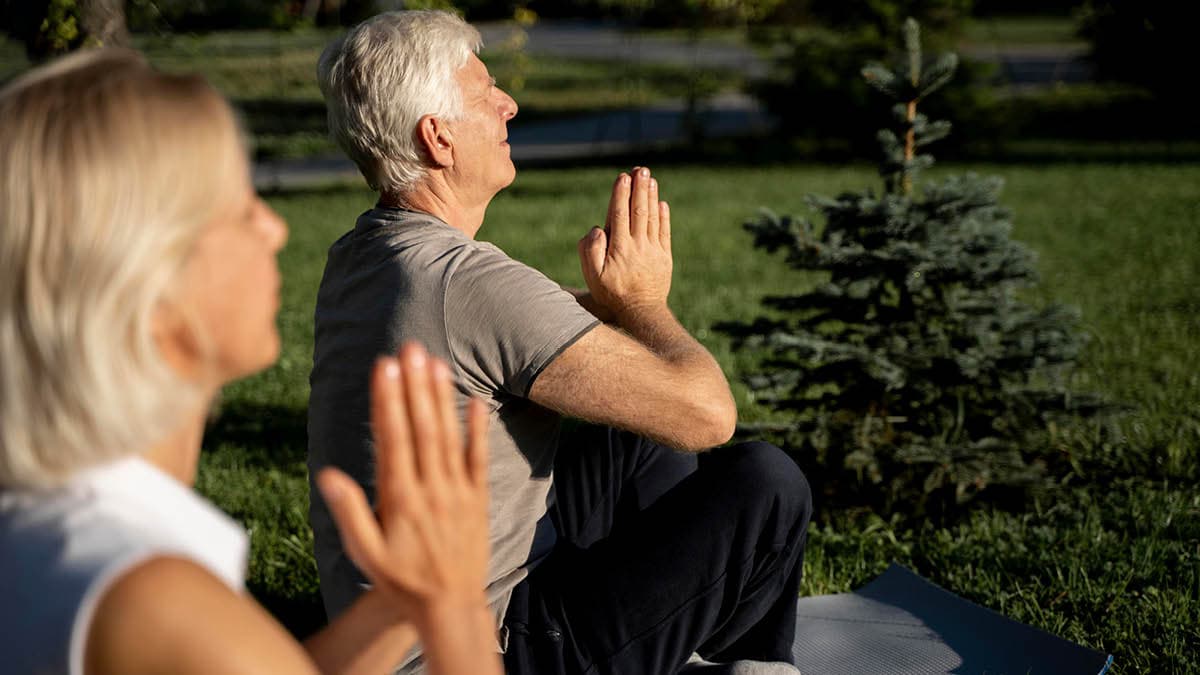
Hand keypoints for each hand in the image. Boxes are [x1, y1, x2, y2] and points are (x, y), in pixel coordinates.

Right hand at [317, 343, 489, 622]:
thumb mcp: (365, 554)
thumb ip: (348, 512)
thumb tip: (327, 474)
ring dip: (440, 397)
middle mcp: (431, 489)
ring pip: (448, 436)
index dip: (387, 401)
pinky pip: (479, 458)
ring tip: (434, 361)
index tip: (383, 367)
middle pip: (421, 428)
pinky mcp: (478, 498)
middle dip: (414, 385)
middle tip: (409, 347)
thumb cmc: (401, 580)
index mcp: (400, 498)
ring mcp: (457, 491)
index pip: (392, 439)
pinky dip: (478, 429)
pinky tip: (475, 400)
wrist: (450, 606)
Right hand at [578, 166, 672, 318]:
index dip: (621, 194)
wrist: (640, 311)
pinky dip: (663, 216)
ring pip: (652, 218)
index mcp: (619, 248)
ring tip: (650, 179)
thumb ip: (590, 251)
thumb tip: (598, 228)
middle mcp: (638, 245)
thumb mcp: (593, 277)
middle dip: (639, 188)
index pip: (619, 215)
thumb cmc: (612, 294)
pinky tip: (662, 203)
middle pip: (638, 211)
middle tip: (641, 170)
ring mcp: (653, 250)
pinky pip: (665, 232)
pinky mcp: (664, 256)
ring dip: (651, 197)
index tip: (623, 177)